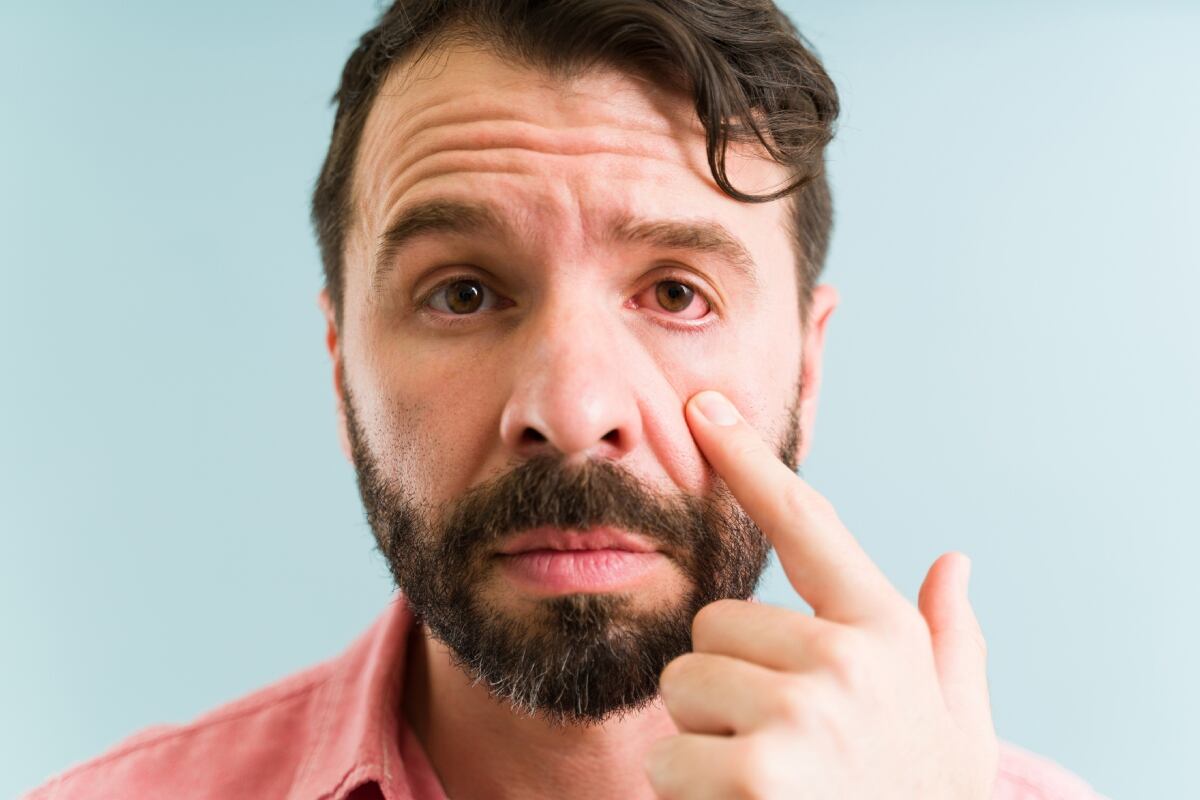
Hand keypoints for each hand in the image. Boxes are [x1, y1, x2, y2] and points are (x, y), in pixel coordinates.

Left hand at [644, 390, 998, 798]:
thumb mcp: (954, 726)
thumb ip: (953, 642)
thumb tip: (956, 562)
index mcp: (886, 633)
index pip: (805, 522)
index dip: (746, 459)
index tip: (701, 409)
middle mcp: (849, 658)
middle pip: (712, 627)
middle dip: (725, 685)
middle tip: (778, 744)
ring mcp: (805, 712)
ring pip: (681, 687)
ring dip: (703, 741)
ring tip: (764, 782)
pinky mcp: (758, 770)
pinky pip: (667, 753)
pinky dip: (687, 792)